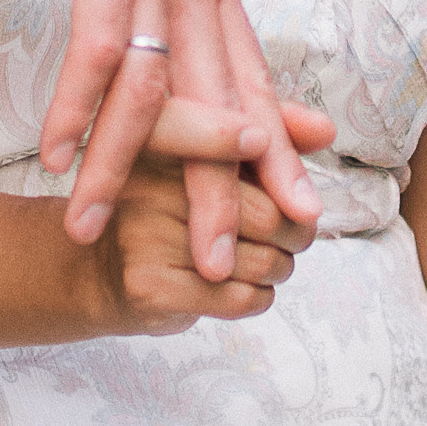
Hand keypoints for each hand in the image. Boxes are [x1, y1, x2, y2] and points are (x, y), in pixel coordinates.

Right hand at [10, 0, 320, 281]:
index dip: (266, 150)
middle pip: (219, 107)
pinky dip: (81, 110)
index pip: (246, 76)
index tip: (288, 212)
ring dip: (130, 177)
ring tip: (101, 237)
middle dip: (222, 195)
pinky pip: (101, 50)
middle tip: (230, 273)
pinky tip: (56, 156)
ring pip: (160, 97)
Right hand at [90, 98, 324, 333]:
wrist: (99, 269)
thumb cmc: (169, 207)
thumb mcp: (205, 155)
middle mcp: (148, 180)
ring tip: (270, 262)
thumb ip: (267, 130)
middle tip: (294, 237)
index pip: (225, 134)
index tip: (273, 154)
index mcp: (158, 135)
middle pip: (267, 213)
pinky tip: (246, 288)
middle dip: (296, 233)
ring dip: (281, 269)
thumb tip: (327, 128)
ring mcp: (145, 233)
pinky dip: (259, 298)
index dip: (264, 146)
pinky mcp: (149, 284)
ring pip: (260, 260)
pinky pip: (238, 298)